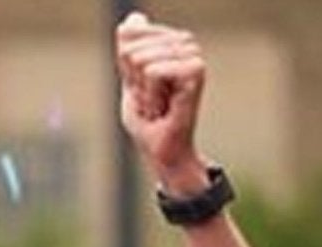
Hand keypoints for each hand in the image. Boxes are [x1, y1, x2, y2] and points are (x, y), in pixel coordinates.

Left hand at [115, 13, 207, 190]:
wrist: (162, 150)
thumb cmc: (148, 121)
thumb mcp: (130, 82)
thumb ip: (129, 51)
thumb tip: (131, 20)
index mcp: (170, 44)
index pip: (130, 35)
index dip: (125, 66)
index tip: (141, 88)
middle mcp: (184, 46)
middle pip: (133, 48)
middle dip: (132, 80)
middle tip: (150, 101)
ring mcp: (192, 57)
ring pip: (142, 60)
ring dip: (141, 91)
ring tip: (157, 105)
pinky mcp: (196, 72)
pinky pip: (154, 72)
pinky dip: (150, 95)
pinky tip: (162, 108)